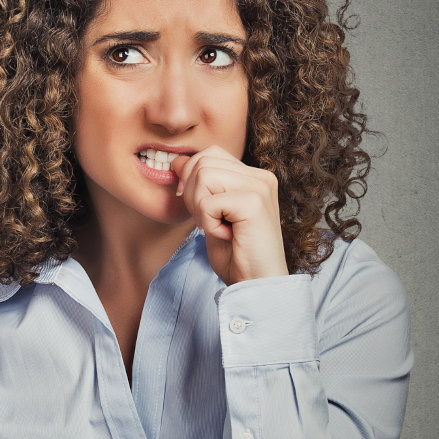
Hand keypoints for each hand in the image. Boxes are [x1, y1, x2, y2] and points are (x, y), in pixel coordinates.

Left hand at [169, 146, 288, 285]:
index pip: (209, 154)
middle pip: (202, 162)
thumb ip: (199, 185)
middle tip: (210, 221)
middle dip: (192, 194)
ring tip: (219, 227)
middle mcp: (261, 177)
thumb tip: (177, 161)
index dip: (192, 178)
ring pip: (203, 176)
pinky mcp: (254, 203)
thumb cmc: (235, 254)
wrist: (255, 284)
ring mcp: (260, 187)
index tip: (201, 209)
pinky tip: (227, 235)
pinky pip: (208, 202)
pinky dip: (208, 223)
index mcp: (253, 176)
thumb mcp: (210, 212)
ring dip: (200, 208)